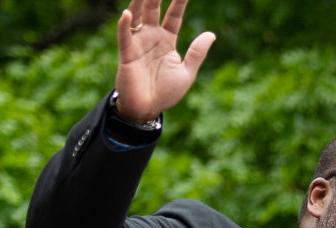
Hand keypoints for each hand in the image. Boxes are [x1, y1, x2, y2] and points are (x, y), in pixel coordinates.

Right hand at [114, 0, 215, 122]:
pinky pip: (124, 36)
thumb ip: (197, 53)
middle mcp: (151, 37)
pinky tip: (127, 13)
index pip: (173, 16)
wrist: (147, 109)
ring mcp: (138, 43)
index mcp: (167, 41)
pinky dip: (124, 25)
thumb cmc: (166, 93)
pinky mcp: (126, 54)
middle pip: (153, 10)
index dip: (179, 2)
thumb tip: (211, 34)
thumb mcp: (186, 72)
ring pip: (137, 16)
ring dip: (139, 2)